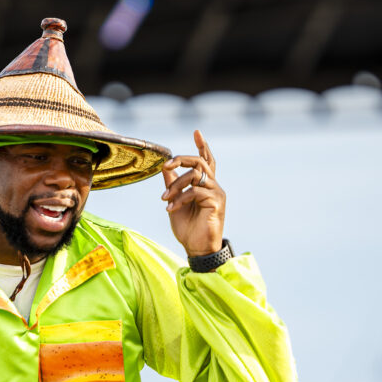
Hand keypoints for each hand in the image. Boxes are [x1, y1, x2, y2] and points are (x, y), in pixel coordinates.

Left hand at [160, 130, 226, 256]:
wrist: (197, 249)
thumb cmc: (188, 228)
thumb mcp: (175, 203)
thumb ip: (172, 184)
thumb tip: (165, 168)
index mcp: (205, 186)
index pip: (206, 161)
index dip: (202, 146)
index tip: (196, 131)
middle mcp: (213, 186)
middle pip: (200, 162)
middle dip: (181, 159)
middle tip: (167, 165)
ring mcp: (216, 194)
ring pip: (196, 175)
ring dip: (176, 184)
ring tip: (165, 199)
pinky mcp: (216, 203)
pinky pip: (195, 191)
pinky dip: (180, 198)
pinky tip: (171, 208)